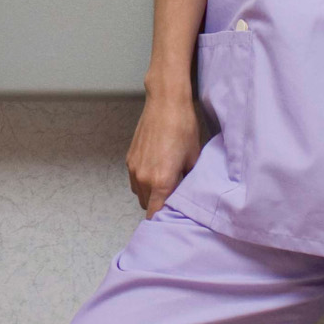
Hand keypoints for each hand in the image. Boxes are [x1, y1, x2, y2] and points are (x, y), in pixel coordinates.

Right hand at [126, 93, 202, 215]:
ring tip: (165, 183)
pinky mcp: (129, 159)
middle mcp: (143, 178)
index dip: (163, 220)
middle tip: (174, 198)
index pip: (155, 214)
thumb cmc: (183, 128)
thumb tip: (186, 195)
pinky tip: (156, 170)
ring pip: (139, 194)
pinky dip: (144, 182)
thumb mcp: (194, 159)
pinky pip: (135, 180)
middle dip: (159, 206)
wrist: (166, 103)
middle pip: (147, 206)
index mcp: (161, 181)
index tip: (172, 220)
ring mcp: (134, 168)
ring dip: (150, 194)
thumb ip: (188, 183)